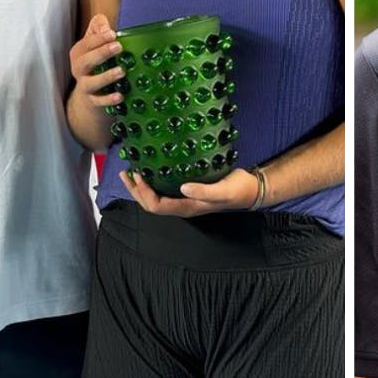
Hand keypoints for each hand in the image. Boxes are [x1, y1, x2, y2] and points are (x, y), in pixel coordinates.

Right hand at [70, 14, 122, 109]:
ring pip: (90, 83)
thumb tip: (106, 28)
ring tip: (121, 71)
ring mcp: (85, 86)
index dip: (98, 38)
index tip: (112, 34)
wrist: (88, 96)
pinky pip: (98, 102)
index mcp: (79, 54)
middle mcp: (79, 70)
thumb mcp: (95, 44)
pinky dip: (108, 99)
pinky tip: (120, 96)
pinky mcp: (93, 102)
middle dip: (101, 53)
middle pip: (85, 61)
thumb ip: (99, 30)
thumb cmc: (95, 64)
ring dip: (105, 77)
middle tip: (118, 47)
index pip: (85, 44)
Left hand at [120, 166, 264, 217]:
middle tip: (127, 173)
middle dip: (136, 191)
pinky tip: (152, 170)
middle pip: (151, 204)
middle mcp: (182, 205)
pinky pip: (164, 190)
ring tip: (132, 172)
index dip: (144, 193)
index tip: (139, 175)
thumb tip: (182, 187)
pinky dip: (154, 182)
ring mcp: (184, 199)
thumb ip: (203, 191)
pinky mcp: (188, 191)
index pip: (157, 206)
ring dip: (142, 187)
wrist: (250, 189)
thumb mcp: (222, 190)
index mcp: (187, 207)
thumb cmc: (237, 189)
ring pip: (156, 198)